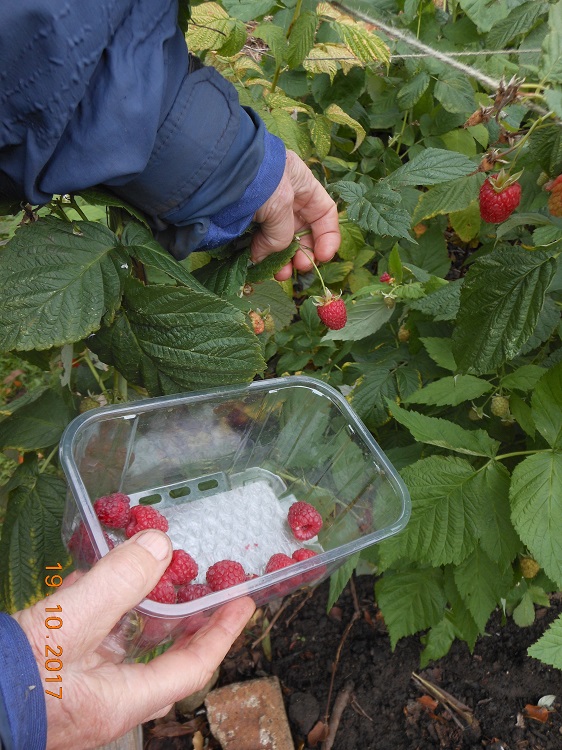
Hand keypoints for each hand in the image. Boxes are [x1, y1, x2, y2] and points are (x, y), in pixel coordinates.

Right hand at [13, 530, 254, 749]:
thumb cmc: (11, 677)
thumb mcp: (69, 623)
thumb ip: (118, 582)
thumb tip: (160, 547)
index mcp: (120, 702)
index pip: (192, 669)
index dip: (223, 634)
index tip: (244, 604)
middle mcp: (106, 701)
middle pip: (165, 660)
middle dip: (188, 622)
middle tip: (208, 588)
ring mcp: (80, 690)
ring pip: (127, 647)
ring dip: (144, 608)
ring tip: (161, 571)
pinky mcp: (57, 674)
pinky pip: (93, 638)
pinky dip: (104, 606)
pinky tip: (96, 573)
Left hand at [252, 150, 340, 280]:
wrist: (217, 170)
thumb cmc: (257, 179)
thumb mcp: (280, 204)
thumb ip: (282, 234)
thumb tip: (265, 256)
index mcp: (301, 184)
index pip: (324, 212)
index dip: (328, 236)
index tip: (323, 257)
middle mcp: (285, 196)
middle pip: (303, 231)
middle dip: (303, 252)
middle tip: (298, 267)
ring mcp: (264, 208)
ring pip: (280, 241)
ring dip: (282, 259)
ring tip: (279, 273)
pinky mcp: (244, 219)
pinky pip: (258, 242)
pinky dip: (261, 255)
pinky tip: (258, 263)